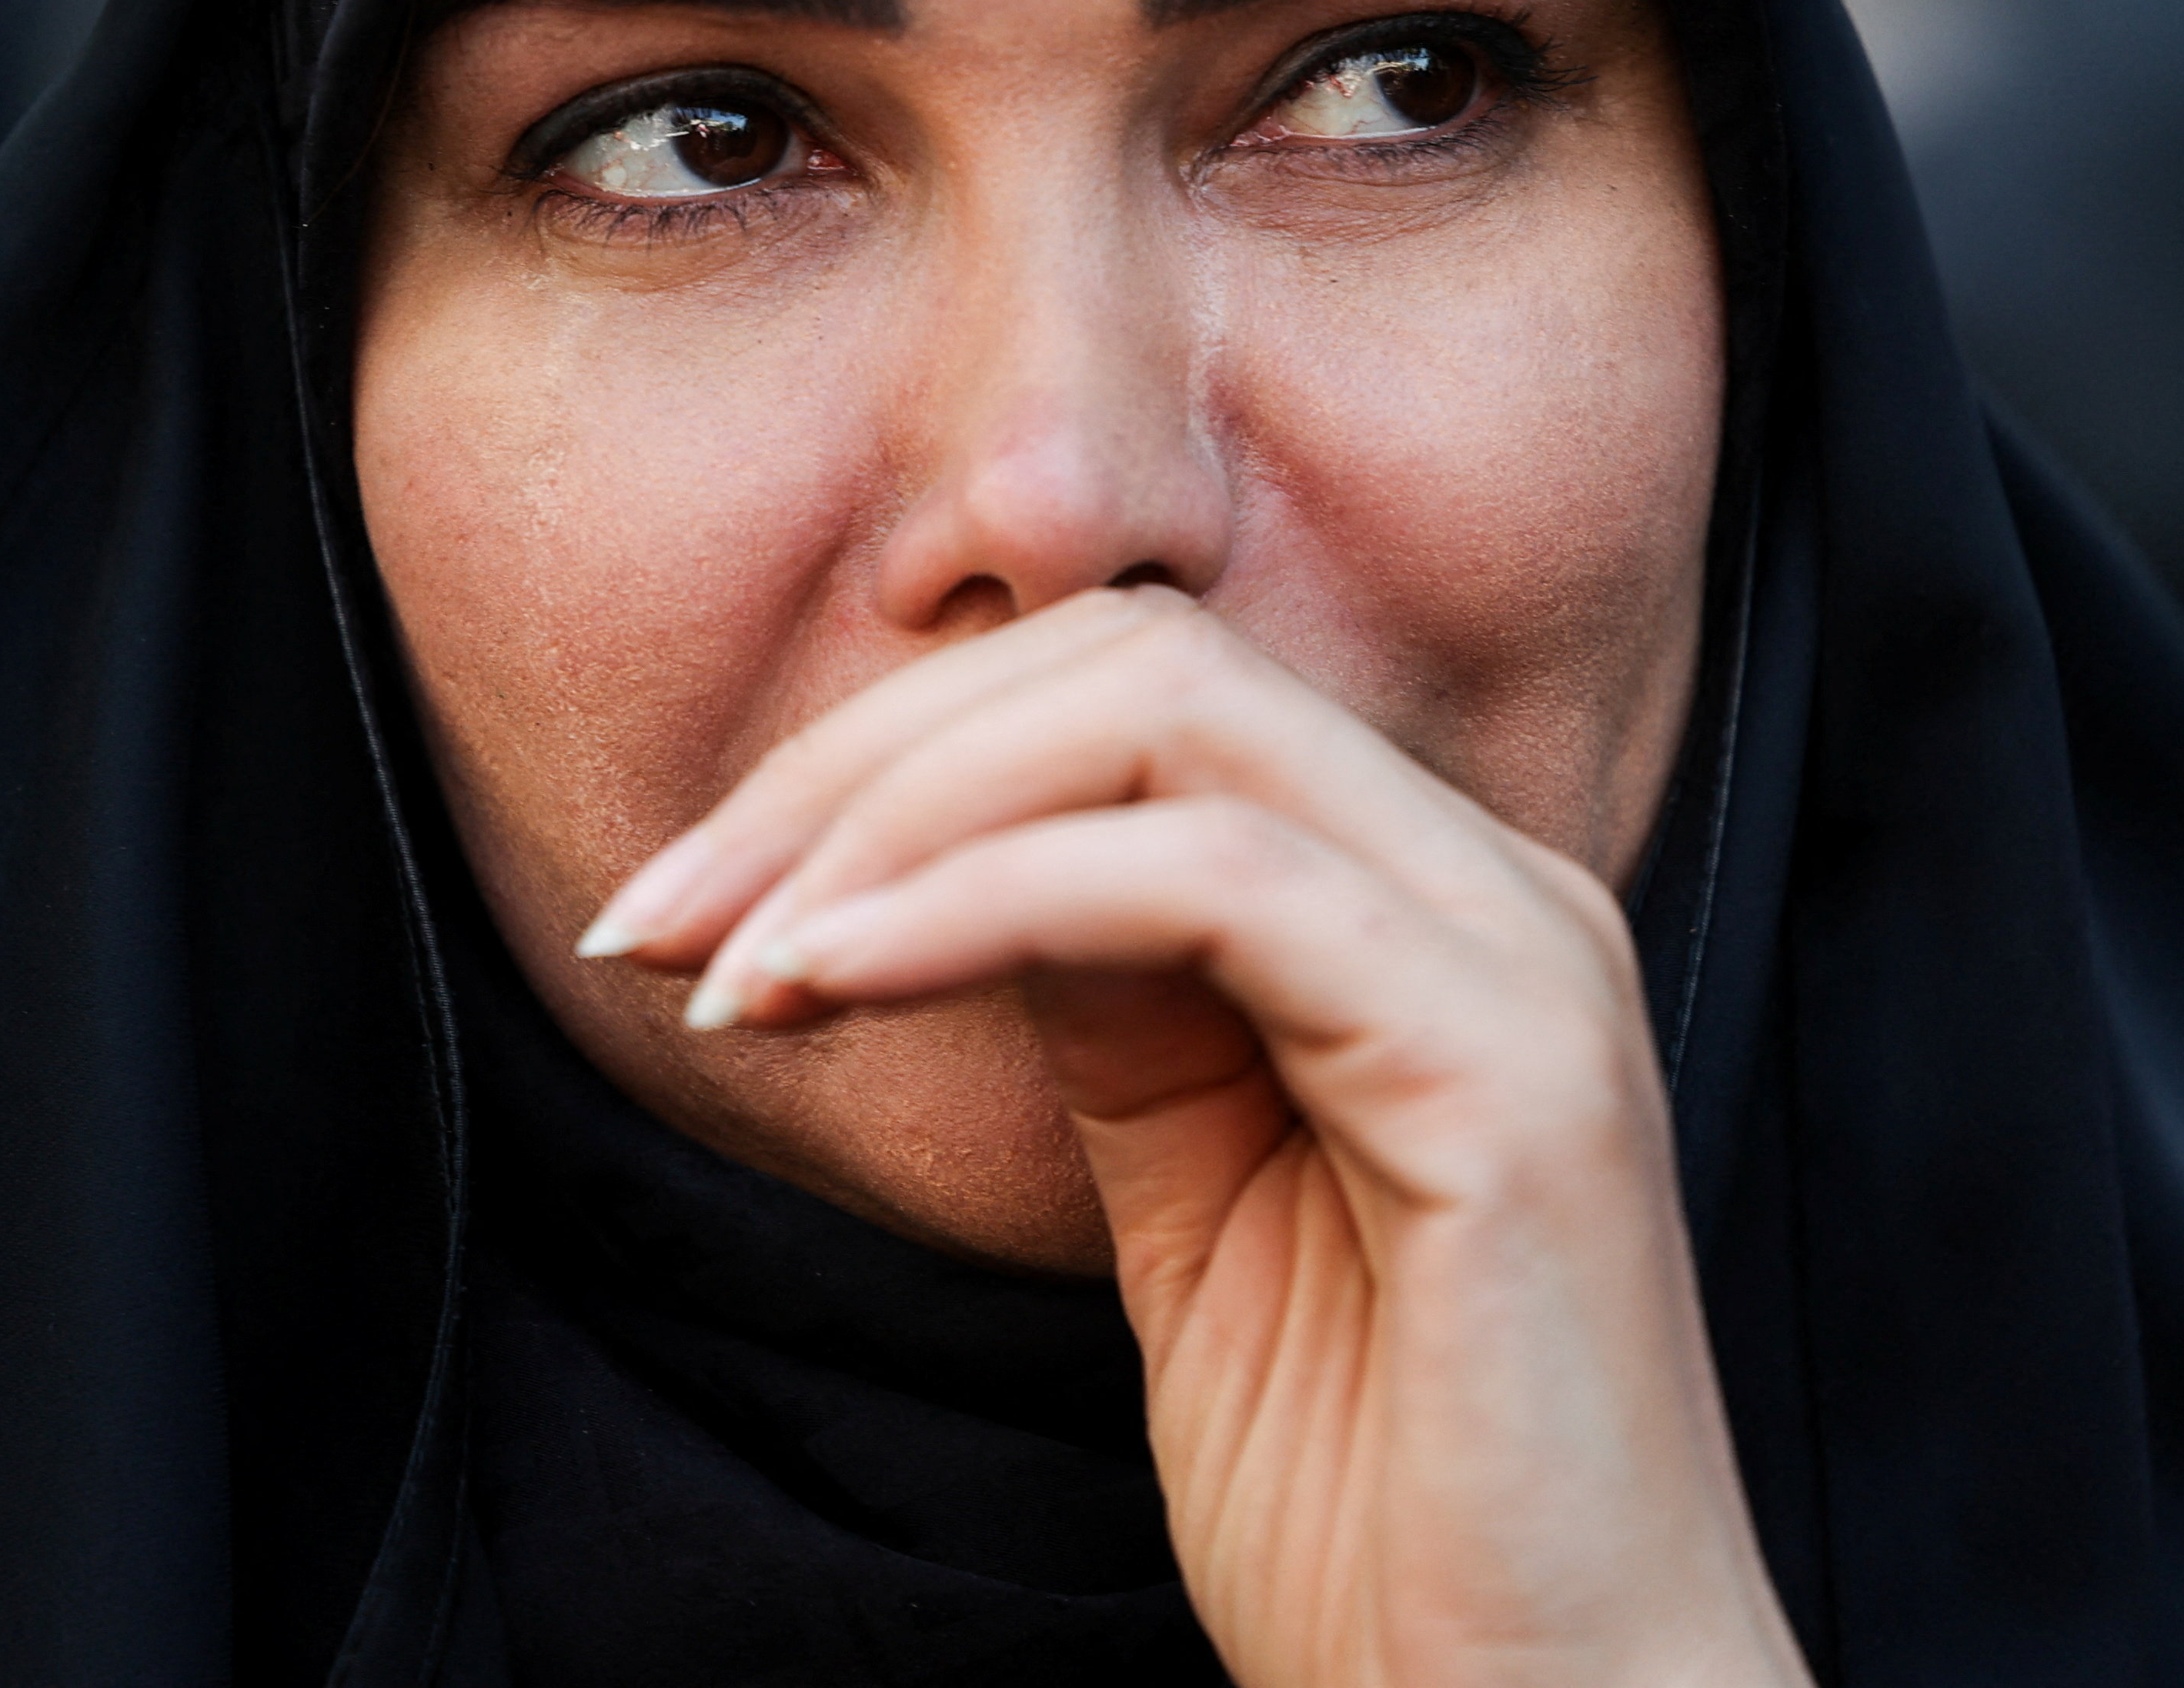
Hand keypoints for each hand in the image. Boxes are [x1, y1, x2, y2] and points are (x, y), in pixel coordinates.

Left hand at [575, 585, 1811, 1687]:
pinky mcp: (1515, 1074)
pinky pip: (1210, 882)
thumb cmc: (1381, 1526)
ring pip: (1169, 717)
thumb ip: (1122, 1021)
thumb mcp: (1196, 1216)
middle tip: (659, 923)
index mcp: (1432, 908)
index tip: (690, 910)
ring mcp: (1523, 963)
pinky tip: (837, 976)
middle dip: (855, 760)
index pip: (1136, 688)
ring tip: (730, 970)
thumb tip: (951, 867)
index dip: (887, 755)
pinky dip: (986, 898)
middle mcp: (1498, 890)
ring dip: (892, 819)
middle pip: (1135, 657)